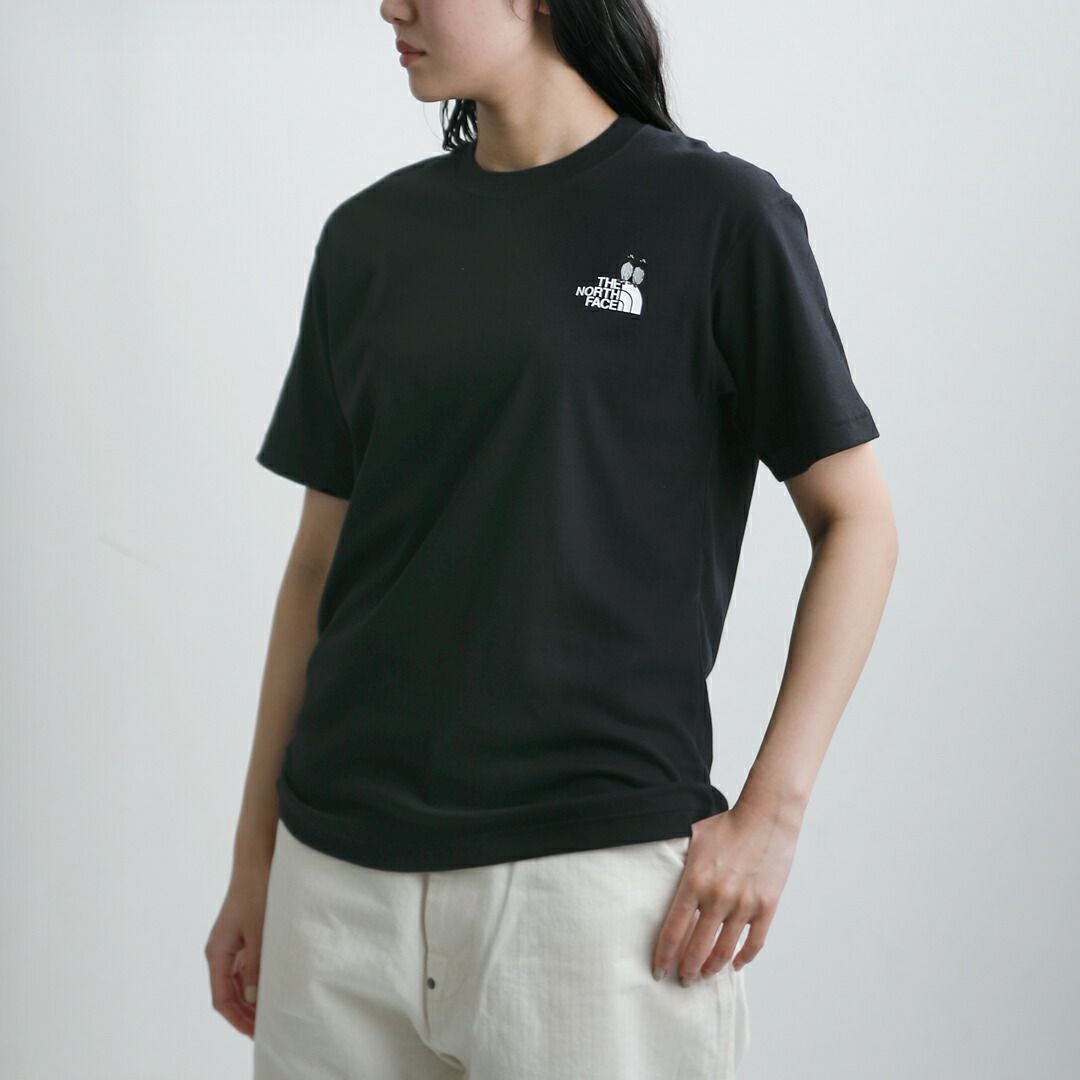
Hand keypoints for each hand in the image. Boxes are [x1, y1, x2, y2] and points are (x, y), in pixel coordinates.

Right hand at [204, 866, 271, 1037]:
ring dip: (251, 1000)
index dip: (237, 1018)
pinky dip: (256, 983)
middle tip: (266, 1029)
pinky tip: (271, 989)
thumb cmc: (256, 892)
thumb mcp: (258, 931)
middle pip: (229, 994)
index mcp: (218, 953)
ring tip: (270, 1014)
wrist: (257, 862)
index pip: (222, 998)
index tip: (255, 1031)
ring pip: (238, 983)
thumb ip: (256, 965)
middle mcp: (221, 952)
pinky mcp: (242, 937)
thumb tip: (254, 998)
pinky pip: (245, 968)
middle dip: (245, 1014)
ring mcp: (231, 945)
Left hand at [651, 799, 800, 984]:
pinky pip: (754, 943)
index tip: (659, 970)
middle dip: (686, 969)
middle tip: (682, 979)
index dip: (664, 955)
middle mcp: (718, 897)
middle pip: (697, 948)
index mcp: (695, 881)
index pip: (673, 930)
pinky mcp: (767, 907)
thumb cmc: (727, 825)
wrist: (766, 816)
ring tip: (703, 975)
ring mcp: (744, 904)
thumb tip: (656, 871)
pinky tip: (734, 964)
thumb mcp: (693, 838)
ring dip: (711, 969)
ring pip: (724, 951)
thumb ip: (677, 860)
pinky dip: (743, 958)